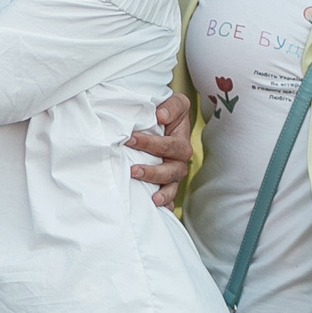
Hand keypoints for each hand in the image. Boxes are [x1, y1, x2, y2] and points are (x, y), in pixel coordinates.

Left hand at [126, 91, 192, 206]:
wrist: (165, 120)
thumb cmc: (166, 113)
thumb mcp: (176, 103)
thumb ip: (172, 106)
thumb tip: (160, 115)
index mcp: (181, 141)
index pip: (169, 145)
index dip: (151, 143)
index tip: (130, 139)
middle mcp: (179, 160)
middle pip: (172, 170)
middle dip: (153, 171)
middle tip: (133, 170)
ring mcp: (174, 174)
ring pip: (171, 186)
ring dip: (162, 192)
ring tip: (151, 198)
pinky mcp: (168, 185)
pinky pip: (170, 199)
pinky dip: (166, 205)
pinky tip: (157, 209)